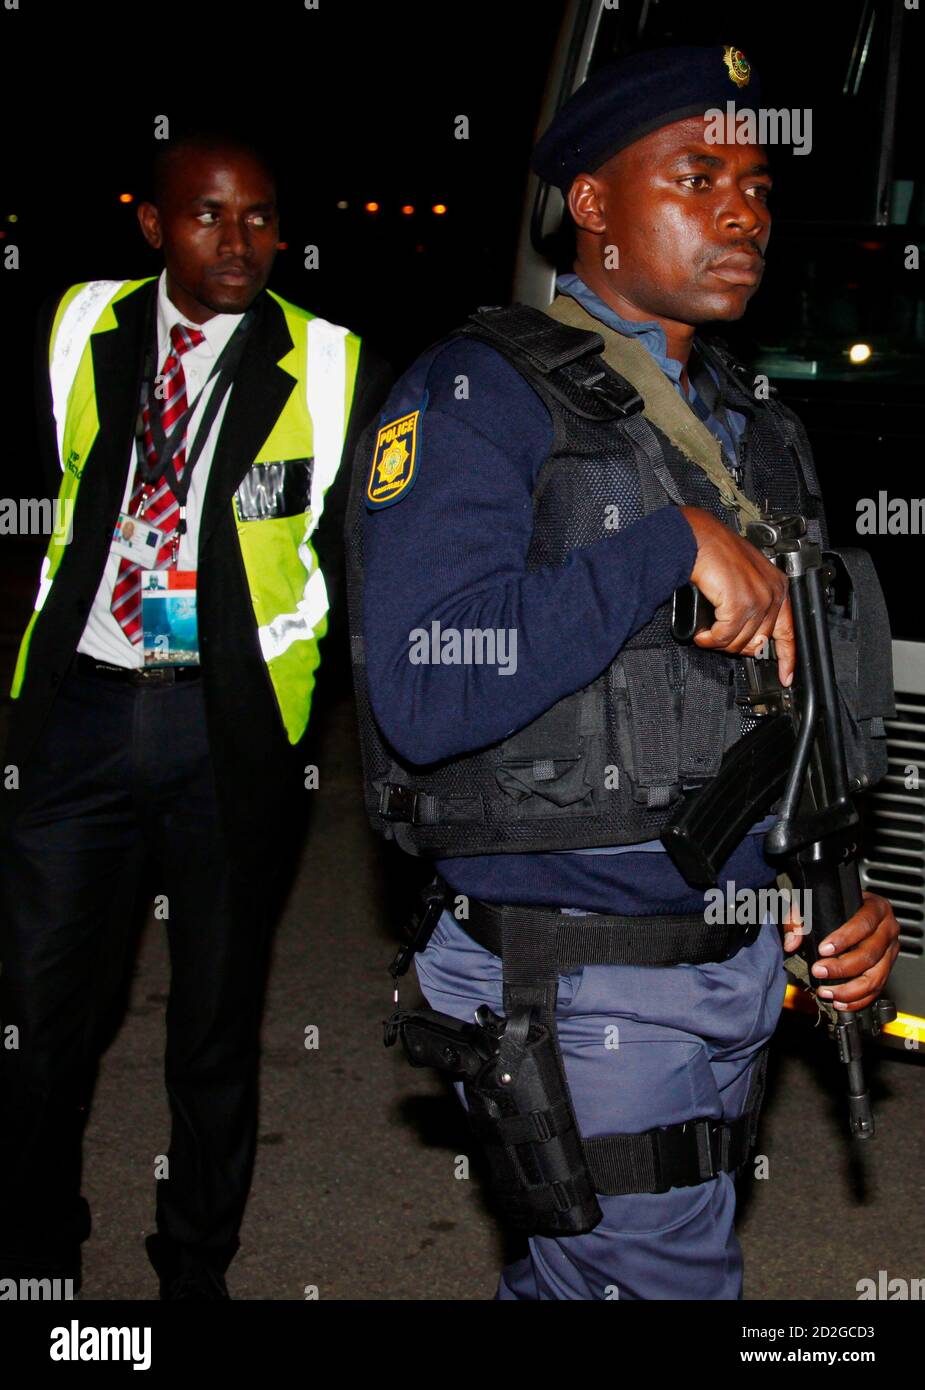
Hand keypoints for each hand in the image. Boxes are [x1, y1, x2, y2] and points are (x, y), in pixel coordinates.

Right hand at [679, 505, 794, 686]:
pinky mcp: (740, 604)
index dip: (787, 658)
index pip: (789, 631)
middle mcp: (772, 593)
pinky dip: (710, 639)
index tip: (786, 676)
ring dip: (719, 643)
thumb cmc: (714, 554)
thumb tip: (749, 637)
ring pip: (740, 642)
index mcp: (778, 586)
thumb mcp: (743, 579)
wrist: (697, 540)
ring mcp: (758, 599)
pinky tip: (702, 634)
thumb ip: (752, 606)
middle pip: (759, 642)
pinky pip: (724, 637)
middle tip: (718, 640)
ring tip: (707, 634)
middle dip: (735, 647)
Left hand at [782, 891, 900, 1011]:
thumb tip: (792, 942)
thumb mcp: (815, 901)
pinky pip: (876, 989)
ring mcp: (890, 952)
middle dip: (842, 967)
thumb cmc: (836, 905)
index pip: (864, 923)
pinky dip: (858, 1000)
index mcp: (876, 908)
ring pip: (876, 977)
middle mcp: (887, 930)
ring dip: (849, 990)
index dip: (844, 938)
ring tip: (826, 992)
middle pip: (870, 954)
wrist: (854, 910)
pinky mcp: (886, 969)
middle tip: (819, 971)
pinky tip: (840, 1001)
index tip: (823, 949)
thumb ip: (798, 917)